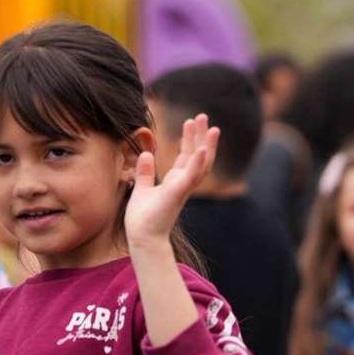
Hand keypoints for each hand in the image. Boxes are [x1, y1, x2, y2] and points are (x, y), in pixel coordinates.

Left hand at [125, 114, 216, 249]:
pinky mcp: (177, 195)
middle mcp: (183, 184)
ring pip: (201, 164)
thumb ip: (145, 172)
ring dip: (207, 146)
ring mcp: (183, 189)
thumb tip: (145, 154)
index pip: (187, 156)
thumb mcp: (142, 189)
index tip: (190, 121)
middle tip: (204, 116)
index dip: (190, 139)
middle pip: (198, 156)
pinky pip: (191, 178)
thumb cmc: (143, 219)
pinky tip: (202, 149)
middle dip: (202, 136)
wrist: (143, 238)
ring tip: (212, 128)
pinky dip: (197, 163)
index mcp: (176, 182)